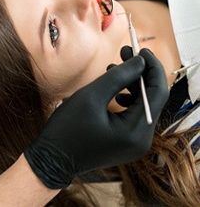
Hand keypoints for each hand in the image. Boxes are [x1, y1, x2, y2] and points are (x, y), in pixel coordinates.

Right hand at [24, 50, 168, 188]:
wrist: (52, 160)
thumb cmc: (67, 128)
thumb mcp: (92, 95)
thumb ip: (119, 76)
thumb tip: (140, 61)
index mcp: (135, 132)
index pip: (158, 93)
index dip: (153, 67)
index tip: (142, 49)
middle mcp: (141, 140)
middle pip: (152, 98)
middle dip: (140, 72)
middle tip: (126, 51)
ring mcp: (134, 142)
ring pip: (143, 104)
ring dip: (132, 83)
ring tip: (114, 66)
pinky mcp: (126, 141)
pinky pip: (134, 113)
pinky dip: (127, 96)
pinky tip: (114, 89)